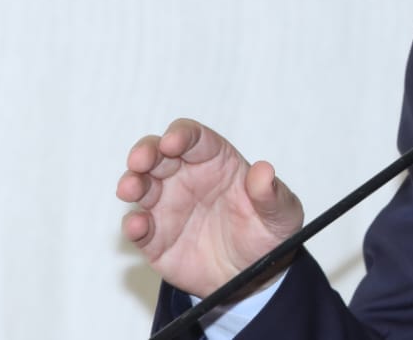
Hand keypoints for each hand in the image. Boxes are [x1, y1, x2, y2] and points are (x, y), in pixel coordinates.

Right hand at [116, 118, 303, 297]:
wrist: (254, 277)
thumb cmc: (268, 233)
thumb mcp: (281, 214)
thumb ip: (272, 193)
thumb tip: (265, 171)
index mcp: (216, 162)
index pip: (194, 138)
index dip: (181, 135)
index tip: (173, 142)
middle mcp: (186, 178)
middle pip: (158, 155)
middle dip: (145, 152)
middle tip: (140, 160)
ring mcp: (168, 207)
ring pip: (141, 186)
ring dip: (132, 183)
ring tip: (131, 189)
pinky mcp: (156, 239)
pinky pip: (139, 228)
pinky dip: (133, 225)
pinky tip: (138, 226)